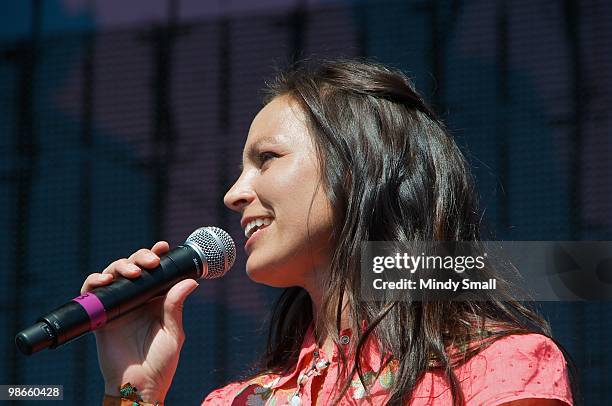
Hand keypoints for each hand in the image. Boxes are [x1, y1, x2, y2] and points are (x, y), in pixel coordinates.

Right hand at [80, 241, 198, 402]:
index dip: (156, 255)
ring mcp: (118, 306)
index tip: (163, 246)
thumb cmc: (160, 362)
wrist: (139, 385)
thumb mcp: (173, 332)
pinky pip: (92, 293)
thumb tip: (190, 281)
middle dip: (141, 256)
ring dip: (121, 266)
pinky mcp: (100, 317)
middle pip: (134, 267)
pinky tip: (106, 280)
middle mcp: (136, 299)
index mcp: (155, 300)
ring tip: (134, 272)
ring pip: (114, 274)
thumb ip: (176, 306)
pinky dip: (95, 281)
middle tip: (151, 261)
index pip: (155, 271)